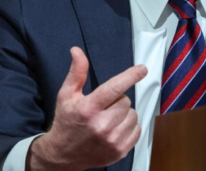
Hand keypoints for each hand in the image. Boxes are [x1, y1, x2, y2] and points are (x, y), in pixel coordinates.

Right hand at [28, 47, 147, 170]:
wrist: (63, 155)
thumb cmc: (66, 120)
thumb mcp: (66, 95)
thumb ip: (76, 73)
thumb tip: (77, 50)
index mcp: (88, 108)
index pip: (114, 88)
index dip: (130, 76)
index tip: (142, 69)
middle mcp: (101, 125)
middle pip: (126, 101)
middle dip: (118, 100)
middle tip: (105, 106)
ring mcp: (112, 140)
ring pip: (133, 115)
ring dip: (125, 113)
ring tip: (109, 118)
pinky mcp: (120, 151)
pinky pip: (137, 130)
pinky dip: (130, 126)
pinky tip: (116, 128)